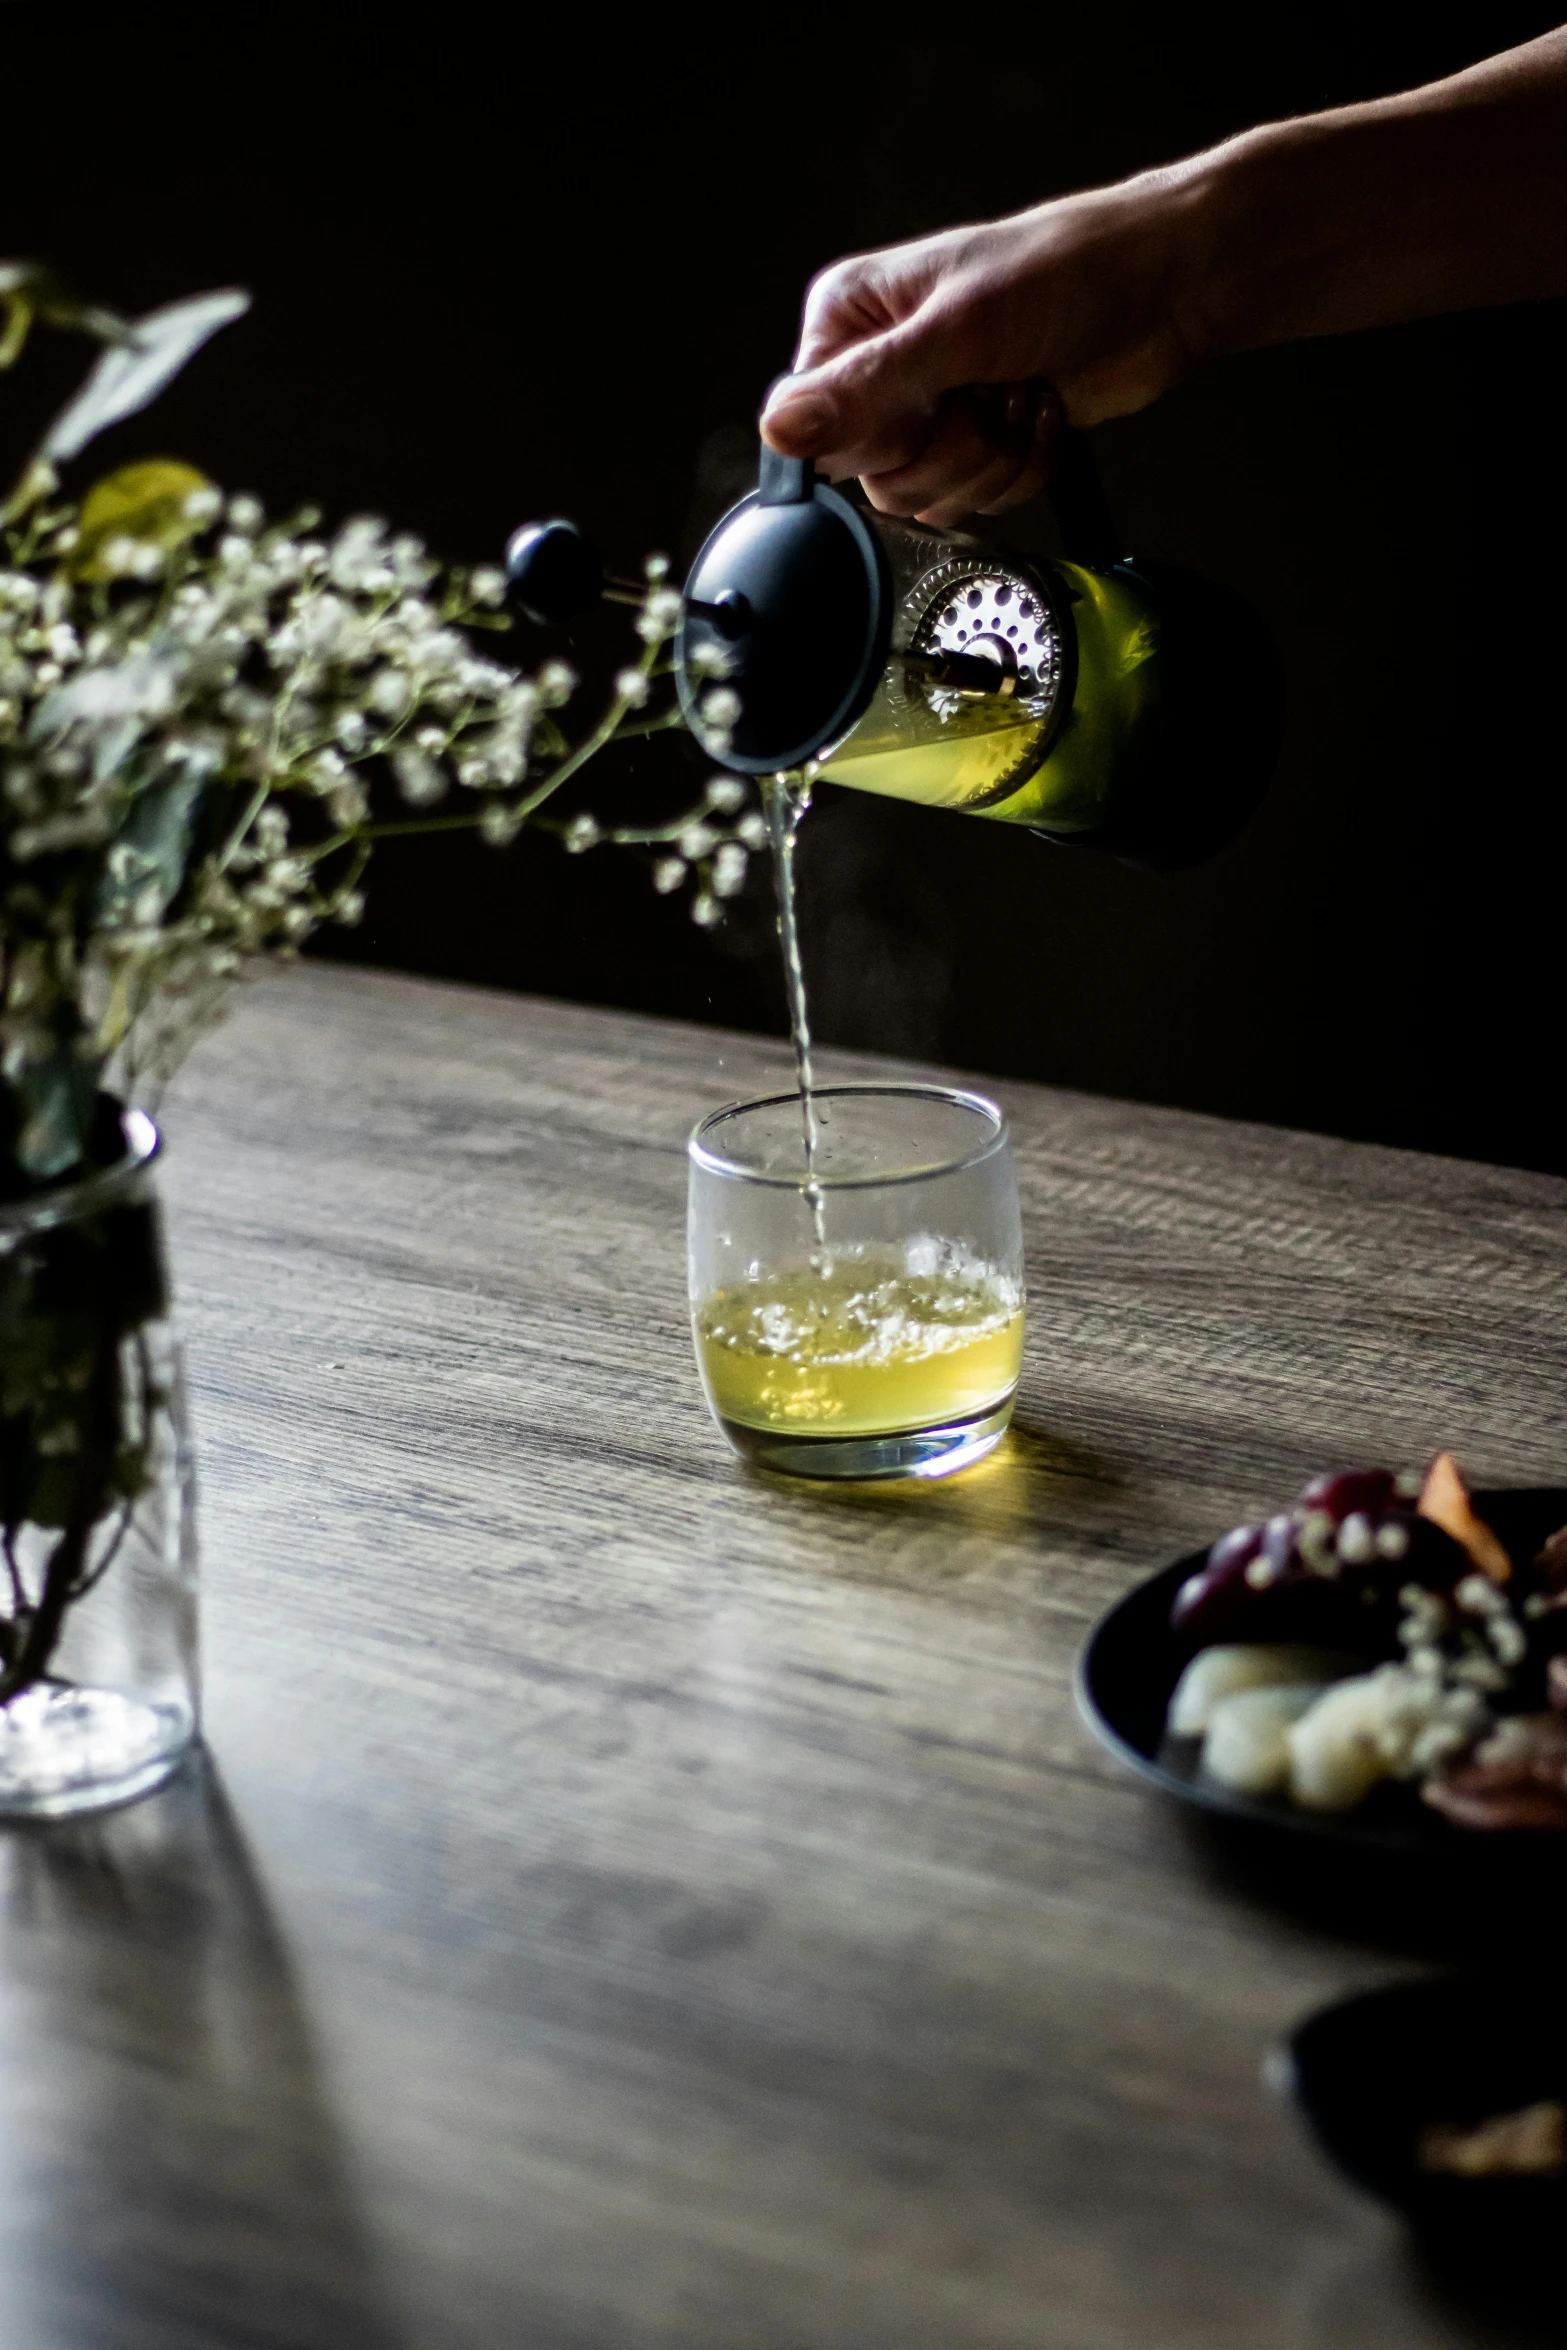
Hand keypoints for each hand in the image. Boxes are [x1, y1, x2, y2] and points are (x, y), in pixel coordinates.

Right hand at [760, 174, 1206, 525]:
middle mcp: (883, 366)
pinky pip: (979, 501)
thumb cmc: (1067, 272)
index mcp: (853, 320)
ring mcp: (935, 408)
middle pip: (876, 476)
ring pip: (930, 497)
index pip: (815, 428)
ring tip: (1019, 392)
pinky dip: (1023, 466)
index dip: (877, 436)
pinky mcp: (982, 441)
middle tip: (985, 393)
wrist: (1163, 288)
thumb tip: (779, 431)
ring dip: (992, 459)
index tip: (927, 403)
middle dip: (949, 449)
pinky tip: (1039, 406)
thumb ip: (864, 389)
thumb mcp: (957, 332)